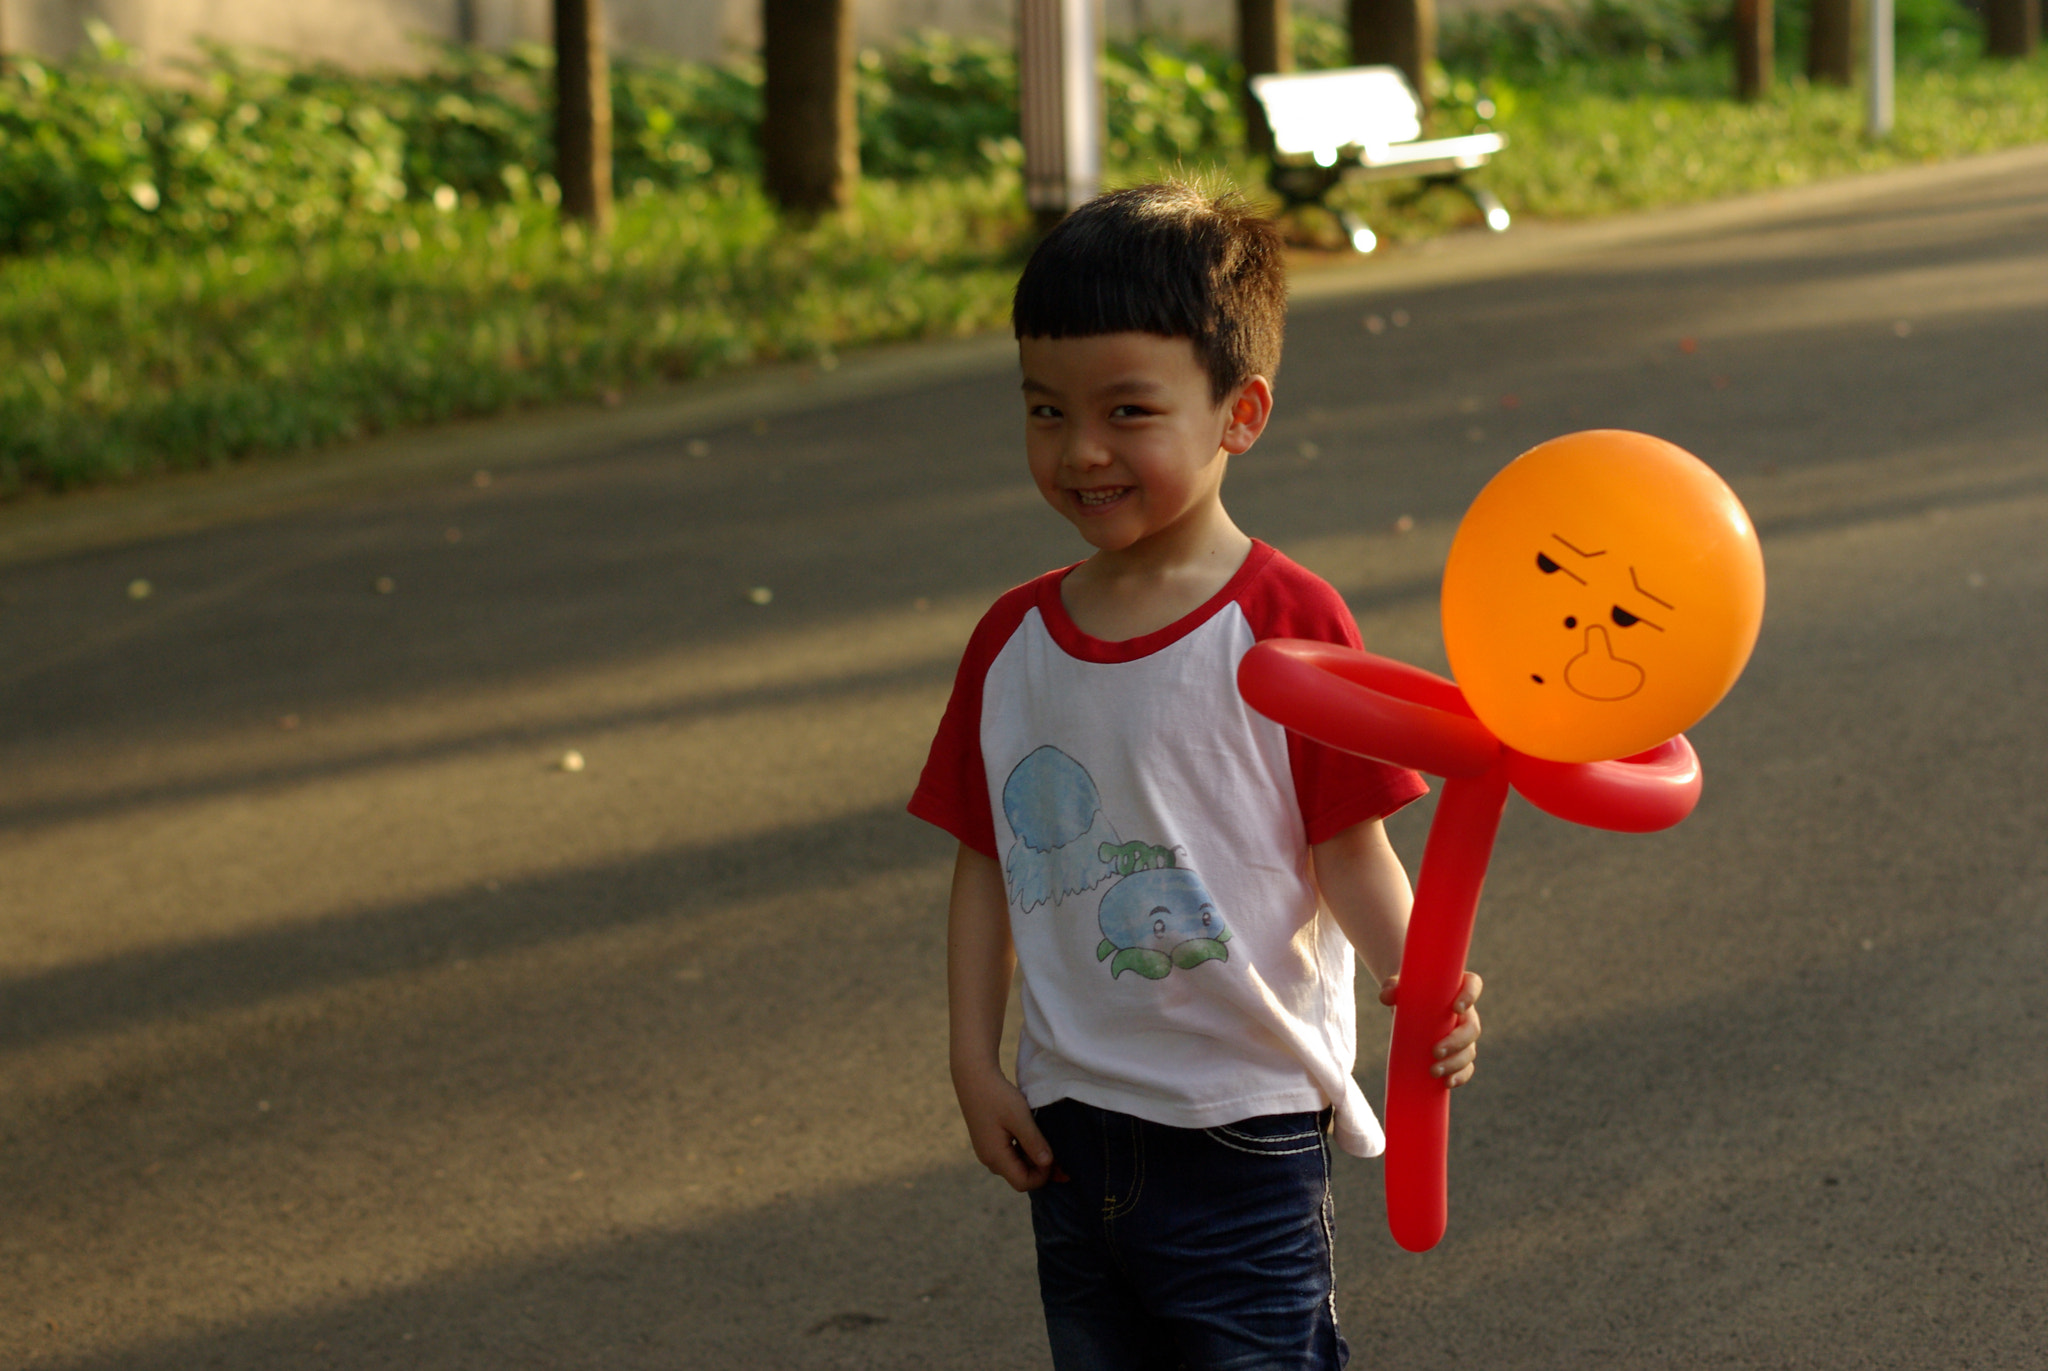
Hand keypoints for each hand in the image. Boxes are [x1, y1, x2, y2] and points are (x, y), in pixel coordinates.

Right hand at [953, 1063, 1061, 1190]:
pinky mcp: (988, 1141)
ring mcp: (987, 1151)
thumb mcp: (1020, 1118)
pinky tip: (1033, 1135)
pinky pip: (1010, 1155)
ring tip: (1047, 1141)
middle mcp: (989, 1159)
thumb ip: (1034, 1143)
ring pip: (1016, 1165)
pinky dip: (1024, 1150)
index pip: (1023, 1183)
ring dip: (1033, 1158)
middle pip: (1020, 1176)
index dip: (1043, 1176)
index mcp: (995, 1156)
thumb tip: (1048, 1164)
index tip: (1056, 1158)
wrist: (973, 1076)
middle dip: (1041, 1169)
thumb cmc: (997, 1096)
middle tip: (1060, 1154)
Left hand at [1378, 970, 1484, 1087]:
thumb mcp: (1397, 986)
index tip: (1456, 1008)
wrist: (1407, 1006)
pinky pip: (1466, 1067)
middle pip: (1472, 1028)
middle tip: (1435, 1051)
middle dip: (1457, 1042)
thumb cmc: (1406, 991)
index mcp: (1458, 988)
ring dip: (1455, 1064)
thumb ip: (1392, 988)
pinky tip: (1447, 1083)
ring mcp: (1464, 1035)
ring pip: (1469, 1050)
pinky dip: (1460, 1076)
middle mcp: (1466, 1012)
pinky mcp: (1458, 1053)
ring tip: (1434, 1071)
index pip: (1473, 985)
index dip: (1470, 995)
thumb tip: (1387, 997)